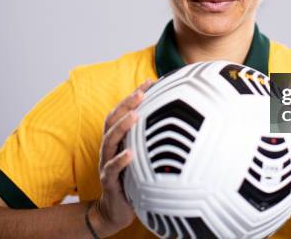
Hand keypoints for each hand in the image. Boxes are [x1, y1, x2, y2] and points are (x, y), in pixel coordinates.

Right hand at [95, 80, 153, 234]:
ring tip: (134, 116)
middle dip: (126, 104)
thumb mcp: (144, 156)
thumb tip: (183, 122)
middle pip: (112, 120)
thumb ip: (153, 139)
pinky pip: (112, 169)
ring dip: (122, 126)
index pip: (123, 111)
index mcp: (118, 139)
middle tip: (141, 93)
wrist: (117, 209)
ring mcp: (107, 163)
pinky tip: (130, 153)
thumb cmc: (134, 178)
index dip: (134, 95)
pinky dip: (120, 160)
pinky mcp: (109, 181)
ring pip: (109, 141)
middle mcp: (110, 147)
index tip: (151, 82)